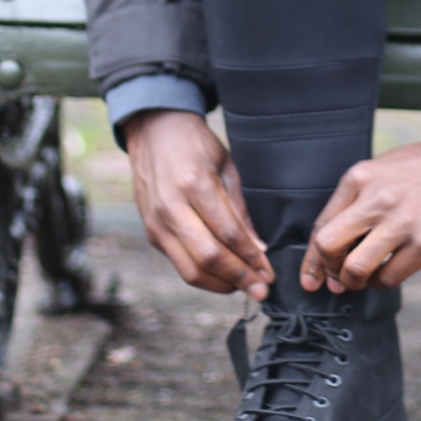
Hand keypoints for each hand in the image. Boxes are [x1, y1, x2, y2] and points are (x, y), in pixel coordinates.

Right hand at [125, 110, 273, 298]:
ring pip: (189, 269)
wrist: (153, 131)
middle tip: (261, 290)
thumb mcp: (226, 166)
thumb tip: (258, 248)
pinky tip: (222, 276)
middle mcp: (171, 208)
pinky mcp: (151, 232)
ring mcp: (157, 223)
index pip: (228, 234)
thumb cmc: (195, 145)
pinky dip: (202, 275)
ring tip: (244, 287)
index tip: (269, 272)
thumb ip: (240, 209)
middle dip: (239, 278)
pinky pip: (179, 262)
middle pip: (208, 257)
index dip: (251, 258)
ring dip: (220, 284)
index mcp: (195, 185)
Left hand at [302, 132, 420, 293]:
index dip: (312, 260)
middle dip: (330, 271)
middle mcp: (375, 199)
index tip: (312, 279)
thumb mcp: (382, 170)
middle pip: (329, 247)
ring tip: (365, 279)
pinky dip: (383, 283)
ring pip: (355, 269)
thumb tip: (338, 242)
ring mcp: (401, 222)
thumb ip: (358, 199)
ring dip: (355, 282)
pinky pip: (390, 277)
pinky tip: (390, 273)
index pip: (321, 226)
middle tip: (340, 278)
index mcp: (359, 178)